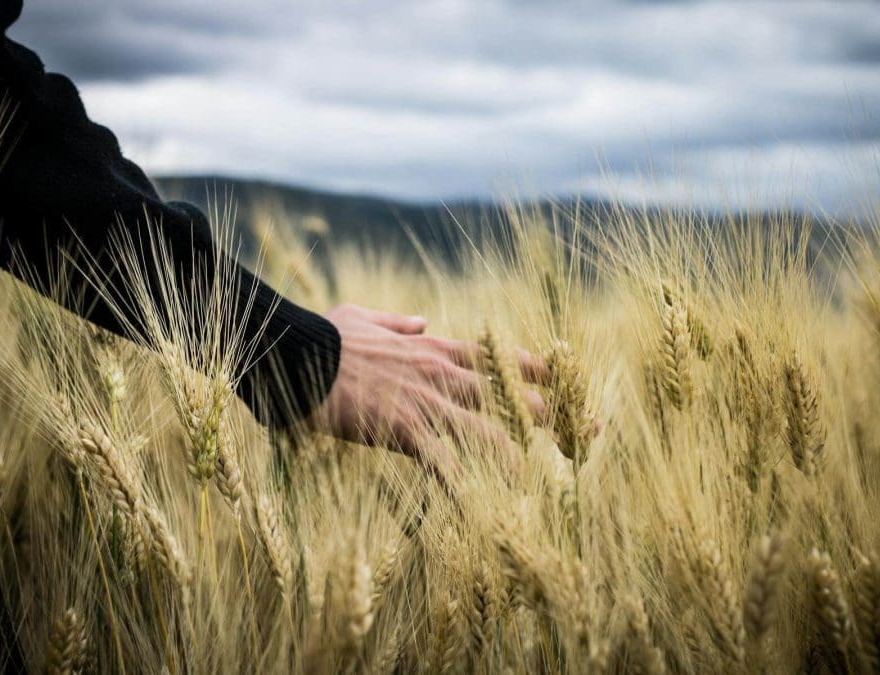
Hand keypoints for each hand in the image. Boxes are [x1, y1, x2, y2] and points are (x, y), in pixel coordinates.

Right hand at [310, 303, 547, 483]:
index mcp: (437, 348)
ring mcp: (427, 403)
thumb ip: (400, 321)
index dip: (540, 373)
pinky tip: (487, 506)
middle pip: (513, 396)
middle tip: (581, 433)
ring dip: (520, 457)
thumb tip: (421, 319)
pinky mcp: (405, 430)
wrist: (298, 355)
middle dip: (550, 417)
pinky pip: (446, 464)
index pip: (504, 358)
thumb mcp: (366, 317)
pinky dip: (468, 487)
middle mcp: (443, 374)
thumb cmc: (327, 337)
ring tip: (546, 478)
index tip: (563, 385)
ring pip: (491, 432)